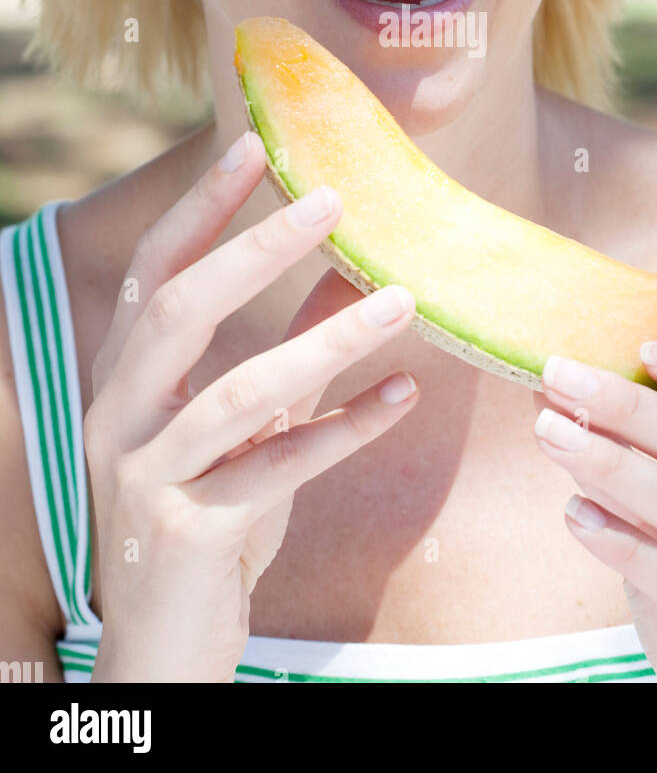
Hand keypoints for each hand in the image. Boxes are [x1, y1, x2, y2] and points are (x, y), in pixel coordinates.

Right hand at [85, 130, 418, 682]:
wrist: (165, 644)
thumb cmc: (210, 517)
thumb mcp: (253, 425)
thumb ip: (295, 349)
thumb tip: (361, 272)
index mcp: (127, 378)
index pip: (156, 272)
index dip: (201, 207)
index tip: (253, 145)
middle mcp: (122, 416)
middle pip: (180, 311)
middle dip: (255, 249)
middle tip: (331, 199)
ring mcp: (148, 476)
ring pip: (238, 392)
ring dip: (326, 340)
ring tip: (400, 300)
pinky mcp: (188, 533)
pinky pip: (275, 469)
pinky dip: (343, 429)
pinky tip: (402, 397)